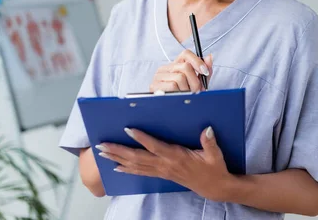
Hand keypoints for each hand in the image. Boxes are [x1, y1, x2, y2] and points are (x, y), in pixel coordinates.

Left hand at [96, 127, 232, 201]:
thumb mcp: (215, 155)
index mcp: (177, 157)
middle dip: (119, 151)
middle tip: (102, 145)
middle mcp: (166, 165)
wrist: (214, 187)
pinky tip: (116, 167)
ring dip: (118, 159)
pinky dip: (127, 169)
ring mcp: (162, 171)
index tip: (128, 129)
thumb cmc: (214, 169)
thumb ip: (209, 142)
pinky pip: (141, 172)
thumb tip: (207, 129)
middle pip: (138, 158)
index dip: (141, 138)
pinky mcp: (162, 175)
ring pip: (136, 165)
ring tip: (103, 153)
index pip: (155, 146)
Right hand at [150, 50, 212, 92]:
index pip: (186, 54)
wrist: (172, 113)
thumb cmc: (185, 96)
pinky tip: (179, 98)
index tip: (205, 72)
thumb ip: (204, 70)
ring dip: (187, 89)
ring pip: (180, 77)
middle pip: (186, 67)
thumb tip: (209, 57)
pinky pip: (172, 85)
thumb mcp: (197, 82)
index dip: (197, 61)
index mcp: (175, 65)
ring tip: (187, 96)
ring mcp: (158, 76)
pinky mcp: (154, 85)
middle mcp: (166, 68)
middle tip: (196, 91)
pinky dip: (179, 93)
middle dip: (195, 81)